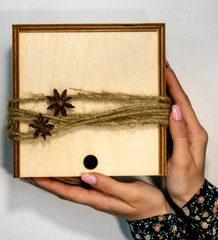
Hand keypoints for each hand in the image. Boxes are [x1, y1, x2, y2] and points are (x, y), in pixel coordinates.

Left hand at [24, 173, 169, 220]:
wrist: (155, 213)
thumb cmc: (145, 203)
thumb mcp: (129, 193)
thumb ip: (108, 185)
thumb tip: (87, 176)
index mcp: (98, 199)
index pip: (68, 192)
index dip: (50, 185)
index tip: (34, 177)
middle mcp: (94, 197)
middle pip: (64, 191)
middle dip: (45, 183)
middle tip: (30, 175)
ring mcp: (97, 194)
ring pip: (70, 187)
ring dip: (54, 181)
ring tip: (41, 173)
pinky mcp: (102, 190)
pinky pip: (80, 184)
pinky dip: (68, 179)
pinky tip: (66, 173)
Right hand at [165, 61, 207, 206]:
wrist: (189, 194)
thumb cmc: (186, 180)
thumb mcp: (184, 159)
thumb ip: (180, 134)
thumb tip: (174, 110)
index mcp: (195, 132)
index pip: (184, 104)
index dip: (175, 86)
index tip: (167, 71)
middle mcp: (190, 129)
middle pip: (180, 102)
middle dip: (172, 84)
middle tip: (162, 69)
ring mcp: (183, 132)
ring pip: (174, 108)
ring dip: (167, 93)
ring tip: (158, 80)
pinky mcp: (176, 137)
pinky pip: (169, 118)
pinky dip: (163, 106)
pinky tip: (156, 102)